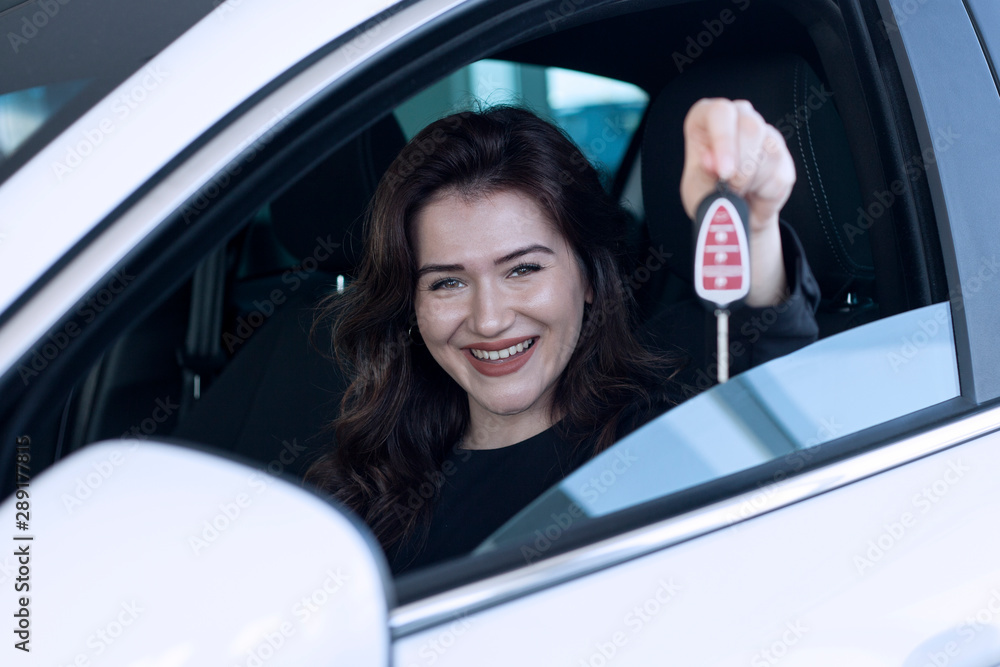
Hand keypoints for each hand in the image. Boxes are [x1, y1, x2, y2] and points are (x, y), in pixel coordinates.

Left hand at [680, 98, 795, 305]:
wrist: (734, 222)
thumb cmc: (710, 200)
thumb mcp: (696, 189)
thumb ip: (704, 174)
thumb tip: (713, 164)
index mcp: (705, 123)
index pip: (713, 113)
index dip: (718, 137)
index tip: (718, 167)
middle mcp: (736, 121)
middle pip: (743, 123)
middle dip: (737, 158)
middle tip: (730, 184)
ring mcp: (763, 135)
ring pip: (765, 145)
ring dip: (751, 177)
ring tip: (739, 194)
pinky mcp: (782, 157)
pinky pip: (780, 169)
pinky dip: (766, 189)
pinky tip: (755, 196)